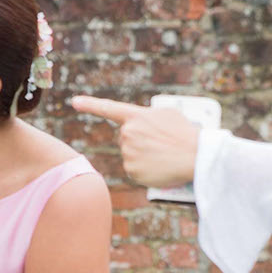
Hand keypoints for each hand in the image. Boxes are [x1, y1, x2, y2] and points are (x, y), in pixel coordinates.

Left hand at [68, 96, 202, 189]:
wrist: (197, 156)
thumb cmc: (187, 135)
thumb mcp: (168, 116)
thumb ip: (149, 117)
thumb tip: (143, 126)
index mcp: (136, 116)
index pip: (108, 108)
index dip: (89, 104)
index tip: (74, 102)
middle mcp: (128, 133)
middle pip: (126, 138)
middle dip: (139, 141)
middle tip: (160, 145)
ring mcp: (128, 152)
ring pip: (130, 155)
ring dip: (143, 156)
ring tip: (163, 156)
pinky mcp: (131, 171)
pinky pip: (134, 170)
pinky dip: (145, 171)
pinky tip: (159, 167)